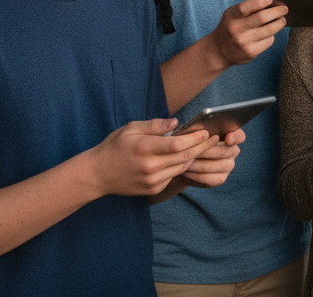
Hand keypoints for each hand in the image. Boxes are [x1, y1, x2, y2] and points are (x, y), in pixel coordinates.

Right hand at [87, 118, 218, 196]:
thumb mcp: (130, 129)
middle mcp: (150, 167)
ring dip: (195, 157)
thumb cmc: (114, 147)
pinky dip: (181, 166)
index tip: (206, 131)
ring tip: (205, 146)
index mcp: (145, 148)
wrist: (97, 174)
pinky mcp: (153, 189)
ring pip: (182, 167)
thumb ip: (154, 125)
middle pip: (185, 157)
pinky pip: (173, 176)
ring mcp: (152, 180)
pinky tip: (186, 158)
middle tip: (214, 139)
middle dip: (202, 147)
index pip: (178, 144)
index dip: (195, 138)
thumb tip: (177, 123)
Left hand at [180, 128, 245, 188]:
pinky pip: (208, 177)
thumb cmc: (192, 143)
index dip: (235, 137)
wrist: (187, 163)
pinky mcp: (221, 179)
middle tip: (188, 150)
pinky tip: (185, 170)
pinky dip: (194, 174)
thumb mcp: (194, 134)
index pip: (240, 136)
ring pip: (213, 165)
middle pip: (223, 152)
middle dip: (203, 151)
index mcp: (231, 136)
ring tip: (183, 161)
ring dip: (196, 164)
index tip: (228, 139)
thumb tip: (195, 128)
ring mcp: (229, 166)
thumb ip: (198, 129)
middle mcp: (234, 151)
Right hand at [206, 0, 288, 66]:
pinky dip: (272, 35)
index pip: (246, 7)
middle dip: (277, 12)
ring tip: (282, 19)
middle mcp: (236, 29)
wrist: (219, 51)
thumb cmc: (230, 27)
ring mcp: (243, 42)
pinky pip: (268, 41)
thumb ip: (248, 8)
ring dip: (279, 23)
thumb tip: (271, 2)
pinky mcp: (251, 52)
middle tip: (284, 9)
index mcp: (231, 16)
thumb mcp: (232, 15)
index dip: (260, 2)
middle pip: (262, 18)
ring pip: (269, 30)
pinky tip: (270, 33)